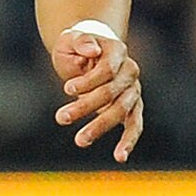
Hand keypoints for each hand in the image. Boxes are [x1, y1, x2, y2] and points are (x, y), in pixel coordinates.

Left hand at [51, 27, 144, 163]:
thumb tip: (93, 50)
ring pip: (121, 111)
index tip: (66, 88)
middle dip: (86, 106)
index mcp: (117, 50)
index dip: (88, 80)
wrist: (88, 53)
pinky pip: (135, 125)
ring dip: (99, 126)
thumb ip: (81, 41)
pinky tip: (120, 157)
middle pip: (112, 93)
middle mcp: (130, 70)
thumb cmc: (76, 46)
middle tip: (61, 117)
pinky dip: (128, 141)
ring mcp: (133, 90)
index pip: (107, 70)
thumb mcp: (70, 38)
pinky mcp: (132, 107)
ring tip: (79, 140)